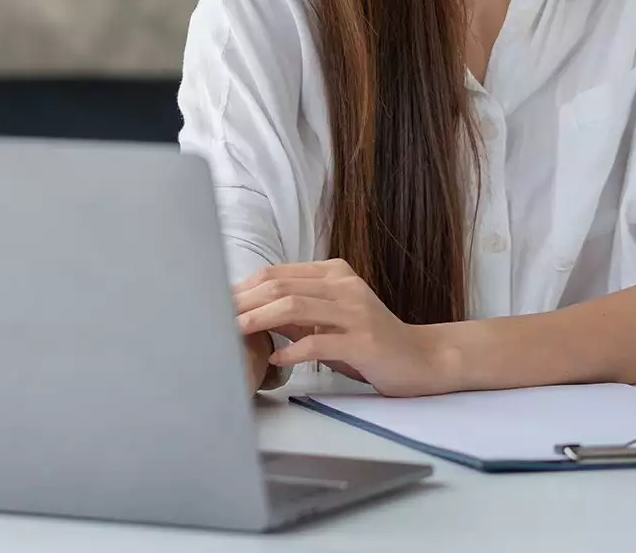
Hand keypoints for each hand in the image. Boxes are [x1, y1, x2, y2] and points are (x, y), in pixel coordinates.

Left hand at [234, 259, 451, 396]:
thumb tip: (249, 314)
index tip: (215, 303)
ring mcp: (355, 312)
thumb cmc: (368, 343)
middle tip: (214, 318)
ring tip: (234, 333)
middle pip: (282, 286)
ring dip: (259, 320)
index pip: (278, 274)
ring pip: (296, 307)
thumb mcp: (330, 320)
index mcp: (334, 274)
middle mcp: (344, 286)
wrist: (421, 358)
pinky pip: (319, 342)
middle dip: (243, 302)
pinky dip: (292, 351)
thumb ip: (295, 314)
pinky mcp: (363, 341)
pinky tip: (276, 361)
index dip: (244, 288)